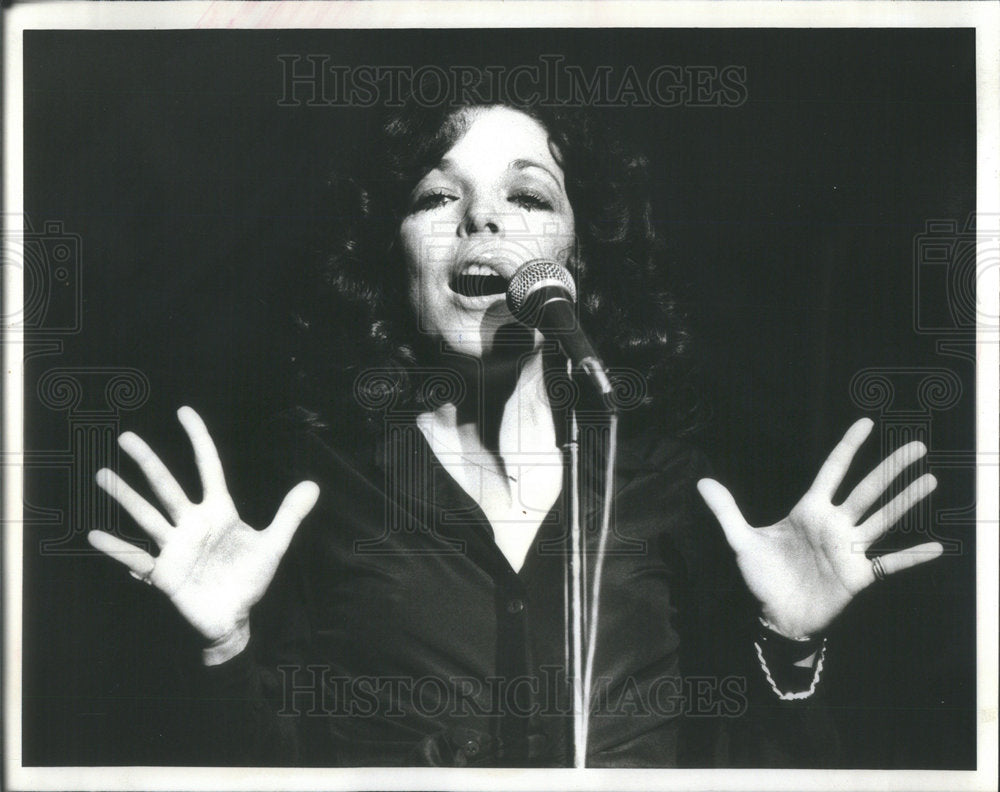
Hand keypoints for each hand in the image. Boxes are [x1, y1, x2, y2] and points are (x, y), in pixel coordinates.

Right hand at [88, 406, 319, 662]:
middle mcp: (192, 523)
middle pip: (168, 486)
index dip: (198, 440)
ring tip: (102, 475)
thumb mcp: (274, 544)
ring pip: (147, 515)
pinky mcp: (165, 572)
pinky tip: (94, 536)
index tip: (184, 412)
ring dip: (125, 497)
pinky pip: (136, 557)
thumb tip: (314, 485)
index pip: (208, 468)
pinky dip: (116, 548)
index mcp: (218, 512)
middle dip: (148, 462)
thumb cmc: (250, 578)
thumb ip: (290, 514)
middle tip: (126, 437)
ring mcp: (175, 546)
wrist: (235, 617)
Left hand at [697, 418, 942, 637]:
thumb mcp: (741, 541)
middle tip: (918, 444)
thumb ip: (726, 511)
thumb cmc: (763, 577)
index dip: (848, 447)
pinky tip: (936, 547)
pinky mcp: (858, 576)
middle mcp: (834, 524)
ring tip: (931, 479)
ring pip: (884, 518)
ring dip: (907, 500)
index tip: (867, 422)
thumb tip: (701, 481)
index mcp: (809, 510)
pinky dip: (912, 557)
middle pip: (868, 489)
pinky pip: (890, 564)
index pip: (833, 471)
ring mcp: (849, 548)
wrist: (776, 617)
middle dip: (891, 467)